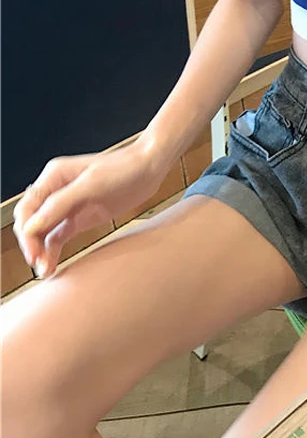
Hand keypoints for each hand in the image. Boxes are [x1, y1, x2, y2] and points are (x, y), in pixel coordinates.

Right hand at [12, 141, 167, 279]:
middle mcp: (57, 191)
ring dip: (40, 250)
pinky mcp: (81, 217)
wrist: (150, 168)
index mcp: (54, 176)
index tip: (33, 251)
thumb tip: (32, 225)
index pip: (28, 207)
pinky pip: (59, 236)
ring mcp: (68, 206)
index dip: (26, 230)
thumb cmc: (124, 168)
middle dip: (31, 242)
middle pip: (32, 221)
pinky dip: (52, 250)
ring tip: (44, 269)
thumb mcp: (92, 184)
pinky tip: (50, 264)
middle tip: (37, 262)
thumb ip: (61, 204)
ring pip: (43, 232)